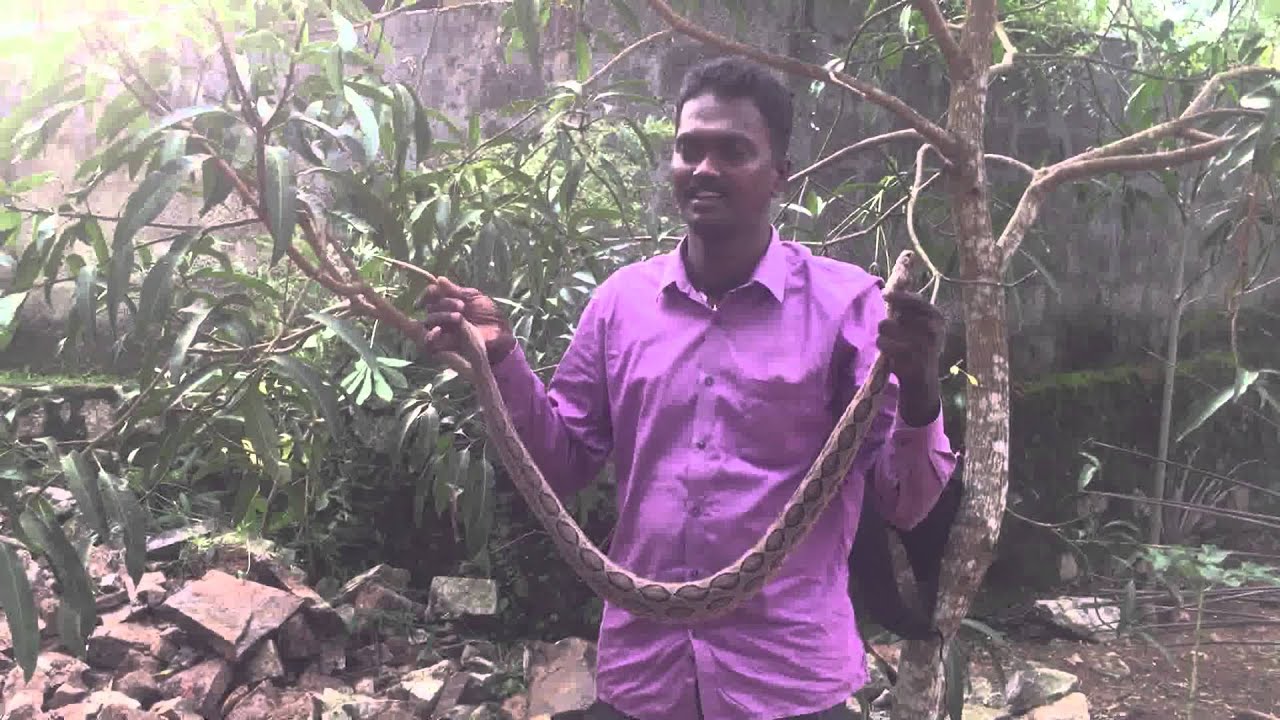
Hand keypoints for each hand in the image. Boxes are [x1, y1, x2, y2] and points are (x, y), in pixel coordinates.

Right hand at [416, 276, 517, 368]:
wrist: (498, 334)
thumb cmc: (488, 314)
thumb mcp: (473, 297)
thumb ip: (456, 290)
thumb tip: (439, 279)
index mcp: (448, 300)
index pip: (431, 294)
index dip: (429, 292)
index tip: (436, 292)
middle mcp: (442, 313)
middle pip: (430, 306)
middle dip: (444, 303)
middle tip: (462, 306)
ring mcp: (442, 328)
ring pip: (429, 320)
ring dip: (442, 315)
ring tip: (458, 317)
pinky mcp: (443, 344)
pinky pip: (430, 340)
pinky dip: (431, 335)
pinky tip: (438, 331)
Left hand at [877, 290, 944, 424]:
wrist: (923, 378)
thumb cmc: (919, 344)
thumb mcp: (920, 323)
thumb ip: (907, 307)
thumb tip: (888, 290)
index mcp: (937, 317)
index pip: (915, 301)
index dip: (898, 296)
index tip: (884, 294)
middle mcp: (933, 330)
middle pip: (895, 315)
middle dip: (889, 322)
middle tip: (896, 333)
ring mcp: (922, 346)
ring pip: (885, 325)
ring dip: (883, 334)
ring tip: (895, 344)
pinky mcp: (908, 360)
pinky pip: (882, 342)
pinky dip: (882, 347)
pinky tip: (891, 354)